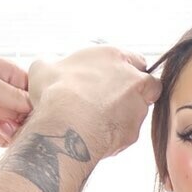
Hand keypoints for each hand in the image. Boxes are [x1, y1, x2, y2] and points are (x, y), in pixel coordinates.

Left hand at [0, 51, 32, 148]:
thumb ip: (14, 98)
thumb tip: (38, 109)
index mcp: (8, 72)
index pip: (35, 92)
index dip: (39, 107)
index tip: (34, 119)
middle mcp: (3, 88)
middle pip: (28, 111)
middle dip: (24, 123)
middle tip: (14, 128)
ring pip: (16, 124)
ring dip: (13, 132)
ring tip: (0, 131)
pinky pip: (1, 131)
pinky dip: (2, 137)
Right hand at [27, 45, 160, 161]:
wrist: (66, 127)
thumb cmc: (56, 93)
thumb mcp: (44, 68)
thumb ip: (54, 64)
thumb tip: (49, 68)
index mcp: (115, 56)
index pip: (136, 60)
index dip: (125, 71)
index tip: (113, 80)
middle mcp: (134, 79)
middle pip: (146, 86)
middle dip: (133, 93)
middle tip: (110, 101)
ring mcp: (138, 108)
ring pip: (139, 111)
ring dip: (124, 115)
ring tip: (98, 121)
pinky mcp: (134, 133)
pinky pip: (128, 134)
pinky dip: (116, 135)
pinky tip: (96, 135)